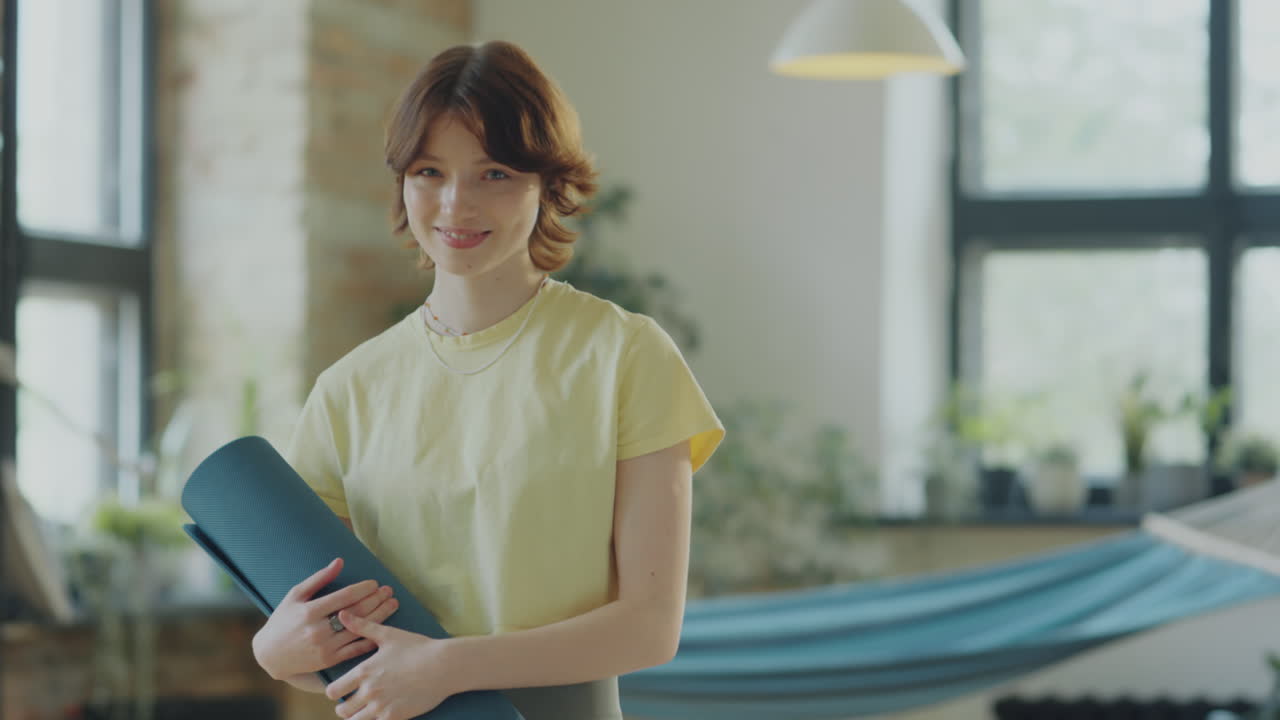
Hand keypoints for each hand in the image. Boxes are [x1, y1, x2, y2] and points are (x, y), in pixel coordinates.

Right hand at [252, 557, 399, 679]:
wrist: (270, 654)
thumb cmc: (283, 620)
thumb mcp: (295, 595)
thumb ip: (319, 578)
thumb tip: (339, 561)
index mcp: (310, 611)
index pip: (345, 596)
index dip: (363, 588)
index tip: (375, 583)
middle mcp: (318, 629)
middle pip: (356, 611)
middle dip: (376, 599)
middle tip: (389, 591)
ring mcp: (325, 647)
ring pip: (359, 629)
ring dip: (379, 616)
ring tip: (392, 605)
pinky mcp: (329, 660)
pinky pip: (355, 649)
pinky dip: (371, 638)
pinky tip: (383, 628)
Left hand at [324, 610, 454, 719]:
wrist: (444, 665)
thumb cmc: (417, 648)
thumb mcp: (389, 634)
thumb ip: (362, 627)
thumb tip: (342, 614)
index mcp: (364, 671)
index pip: (333, 690)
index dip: (334, 690)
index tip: (342, 688)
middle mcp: (369, 691)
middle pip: (341, 710)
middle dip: (345, 706)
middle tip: (354, 702)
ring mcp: (382, 706)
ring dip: (358, 716)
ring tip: (367, 709)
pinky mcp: (395, 717)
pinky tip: (384, 712)